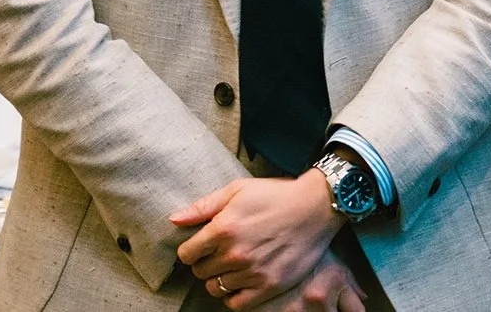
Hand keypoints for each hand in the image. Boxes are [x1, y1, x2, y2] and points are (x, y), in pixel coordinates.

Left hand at [171, 171, 345, 309]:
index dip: (191, 249)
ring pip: (216, 289)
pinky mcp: (269, 286)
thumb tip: (174, 219)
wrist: (316, 207)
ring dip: (219, 279)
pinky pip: (236, 304)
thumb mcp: (237, 190)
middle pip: (200, 272)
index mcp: (223, 228)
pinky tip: (241, 282)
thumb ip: (203, 206)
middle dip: (205, 263)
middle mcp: (235, 253)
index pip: (187, 254)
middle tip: (219, 253)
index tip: (202, 245)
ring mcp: (252, 272)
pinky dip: (234, 296)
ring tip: (232, 266)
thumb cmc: (275, 195)